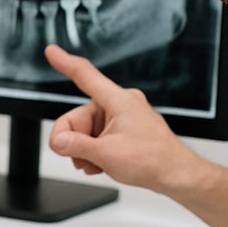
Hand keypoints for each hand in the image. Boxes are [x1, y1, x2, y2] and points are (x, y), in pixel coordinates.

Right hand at [44, 44, 203, 193]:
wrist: (176, 175)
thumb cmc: (153, 160)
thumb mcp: (107, 155)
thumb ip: (77, 146)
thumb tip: (58, 141)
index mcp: (118, 101)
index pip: (85, 76)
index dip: (65, 63)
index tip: (51, 52)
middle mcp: (120, 104)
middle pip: (79, 117)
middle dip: (75, 141)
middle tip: (81, 159)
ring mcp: (123, 117)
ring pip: (87, 131)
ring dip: (85, 150)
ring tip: (97, 164)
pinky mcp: (124, 129)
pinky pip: (98, 136)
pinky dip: (95, 152)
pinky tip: (101, 164)